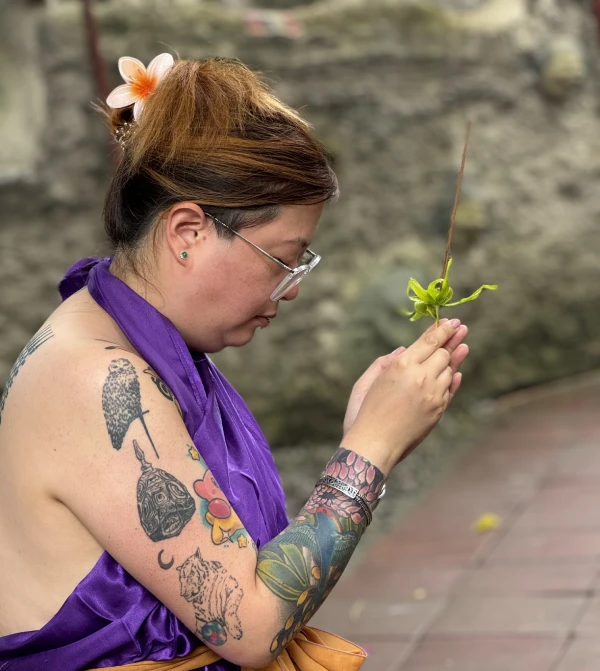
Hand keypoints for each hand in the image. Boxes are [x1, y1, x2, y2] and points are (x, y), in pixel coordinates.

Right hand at [342, 319, 468, 472]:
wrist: (374, 445)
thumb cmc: (364, 412)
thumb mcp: (368, 382)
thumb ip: (385, 362)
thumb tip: (403, 350)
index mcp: (402, 365)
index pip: (429, 341)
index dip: (442, 329)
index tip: (451, 321)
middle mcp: (421, 377)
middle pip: (443, 353)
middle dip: (451, 340)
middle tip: (461, 329)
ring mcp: (433, 394)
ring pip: (449, 370)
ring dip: (454, 358)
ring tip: (463, 346)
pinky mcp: (438, 410)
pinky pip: (450, 389)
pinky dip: (453, 378)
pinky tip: (456, 371)